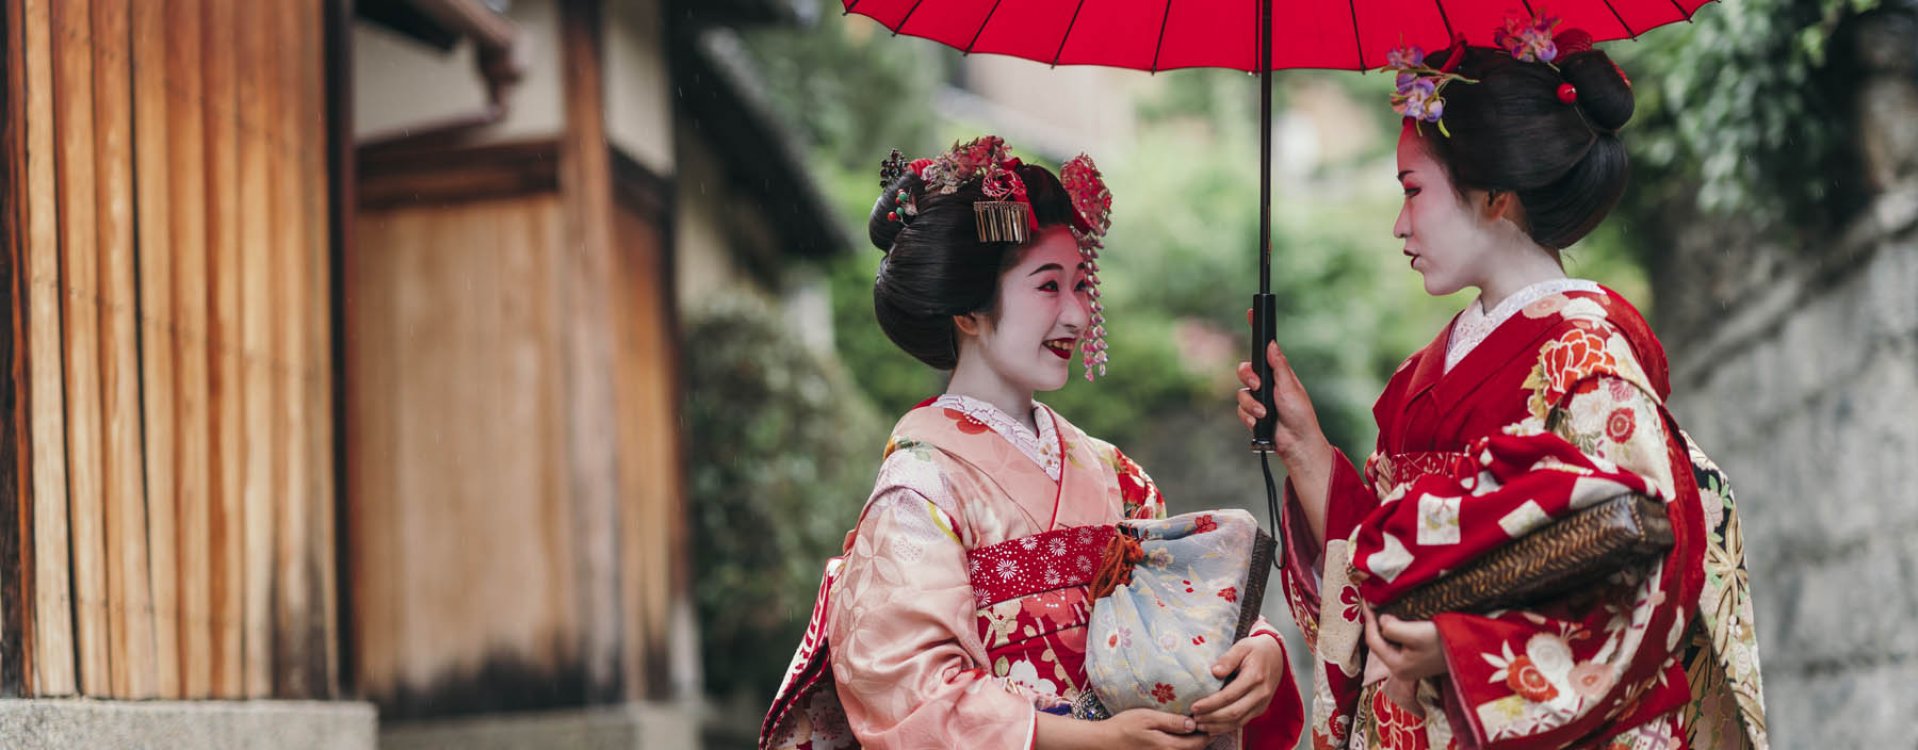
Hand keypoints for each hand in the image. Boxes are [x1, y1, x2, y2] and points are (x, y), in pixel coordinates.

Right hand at [1103, 708, 1209, 749]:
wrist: (1104, 743)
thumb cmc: (1124, 727)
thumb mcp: (1147, 718)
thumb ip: (1171, 722)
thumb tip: (1194, 723)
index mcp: (1169, 747)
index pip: (1199, 743)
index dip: (1209, 732)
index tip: (1211, 720)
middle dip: (1203, 738)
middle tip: (1206, 723)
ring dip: (1192, 744)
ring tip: (1194, 729)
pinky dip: (1181, 747)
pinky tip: (1178, 738)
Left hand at [1190, 634, 1286, 735]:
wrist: (1277, 655)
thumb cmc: (1256, 649)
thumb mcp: (1242, 646)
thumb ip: (1228, 659)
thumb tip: (1214, 672)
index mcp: (1255, 677)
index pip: (1230, 695)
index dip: (1211, 704)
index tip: (1194, 706)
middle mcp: (1261, 693)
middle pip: (1234, 712)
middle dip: (1211, 718)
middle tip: (1194, 718)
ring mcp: (1262, 704)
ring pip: (1238, 722)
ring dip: (1217, 726)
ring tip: (1200, 725)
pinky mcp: (1260, 709)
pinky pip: (1242, 722)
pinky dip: (1226, 727)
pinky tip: (1212, 727)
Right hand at [1235, 313, 1330, 467]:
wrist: (1296, 443)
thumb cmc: (1300, 415)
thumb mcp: (1290, 388)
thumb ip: (1279, 366)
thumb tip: (1272, 343)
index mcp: (1278, 373)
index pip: (1265, 348)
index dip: (1257, 330)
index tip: (1251, 311)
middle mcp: (1267, 383)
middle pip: (1245, 369)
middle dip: (1248, 377)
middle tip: (1258, 385)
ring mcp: (1258, 399)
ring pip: (1241, 392)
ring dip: (1250, 404)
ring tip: (1264, 413)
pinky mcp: (1252, 414)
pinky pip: (1240, 409)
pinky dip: (1248, 416)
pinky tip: (1259, 422)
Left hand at [1362, 602, 1448, 685]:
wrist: (1469, 650)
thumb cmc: (1443, 643)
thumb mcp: (1416, 634)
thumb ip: (1393, 629)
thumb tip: (1382, 620)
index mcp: (1397, 666)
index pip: (1373, 641)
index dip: (1368, 621)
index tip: (1366, 602)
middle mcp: (1401, 669)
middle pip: (1379, 643)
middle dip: (1375, 624)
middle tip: (1372, 604)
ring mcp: (1410, 665)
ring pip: (1389, 642)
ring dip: (1385, 626)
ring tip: (1382, 608)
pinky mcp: (1418, 658)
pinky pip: (1399, 642)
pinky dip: (1396, 629)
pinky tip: (1398, 619)